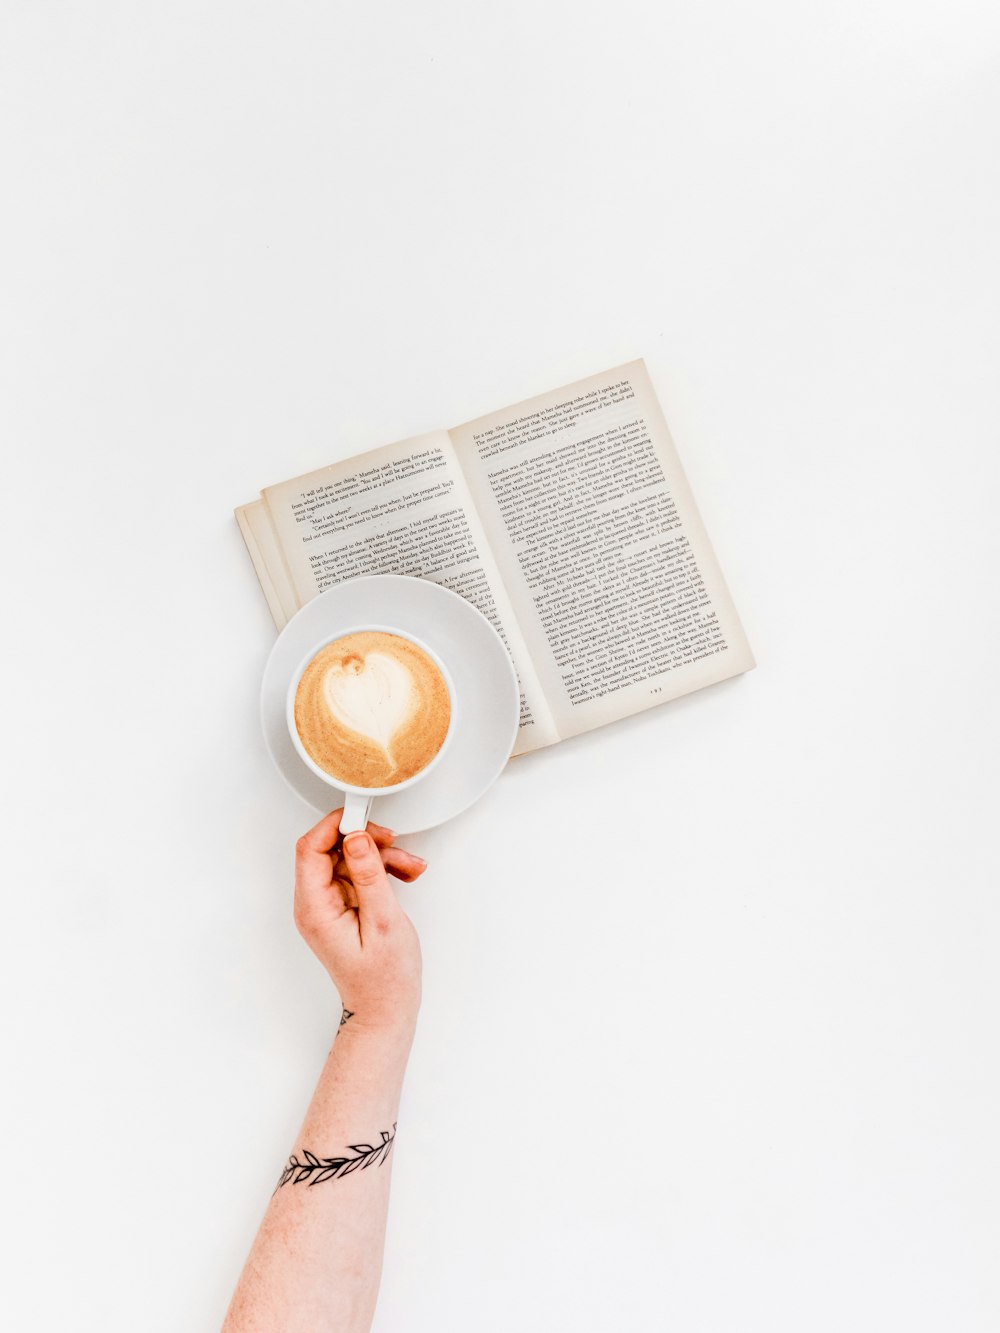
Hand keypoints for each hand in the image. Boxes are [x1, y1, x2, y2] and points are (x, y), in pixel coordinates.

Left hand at [293, 809, 423, 1035]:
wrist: (386, 1010)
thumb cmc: (384, 979)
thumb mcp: (383, 921)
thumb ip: (369, 876)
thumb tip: (355, 838)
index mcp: (314, 908)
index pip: (310, 849)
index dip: (335, 826)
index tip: (364, 816)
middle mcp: (314, 904)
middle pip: (331, 850)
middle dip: (367, 841)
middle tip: (394, 843)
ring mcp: (327, 906)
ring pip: (349, 860)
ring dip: (381, 857)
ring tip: (410, 868)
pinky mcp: (342, 907)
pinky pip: (358, 875)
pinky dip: (381, 871)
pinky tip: (404, 876)